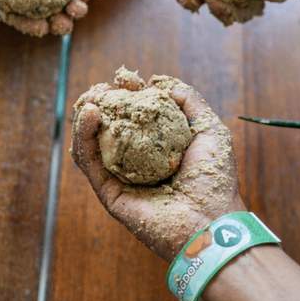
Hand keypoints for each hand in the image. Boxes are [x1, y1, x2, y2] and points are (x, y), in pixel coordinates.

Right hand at [71, 76, 242, 259]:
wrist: (211, 222)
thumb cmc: (215, 179)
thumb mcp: (209, 129)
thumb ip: (188, 101)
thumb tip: (159, 82)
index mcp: (156, 150)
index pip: (133, 118)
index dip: (126, 96)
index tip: (126, 79)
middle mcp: (135, 164)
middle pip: (107, 129)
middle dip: (101, 103)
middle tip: (102, 87)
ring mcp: (120, 179)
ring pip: (91, 144)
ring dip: (86, 117)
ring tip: (91, 97)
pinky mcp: (109, 194)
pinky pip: (89, 162)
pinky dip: (84, 136)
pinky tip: (90, 114)